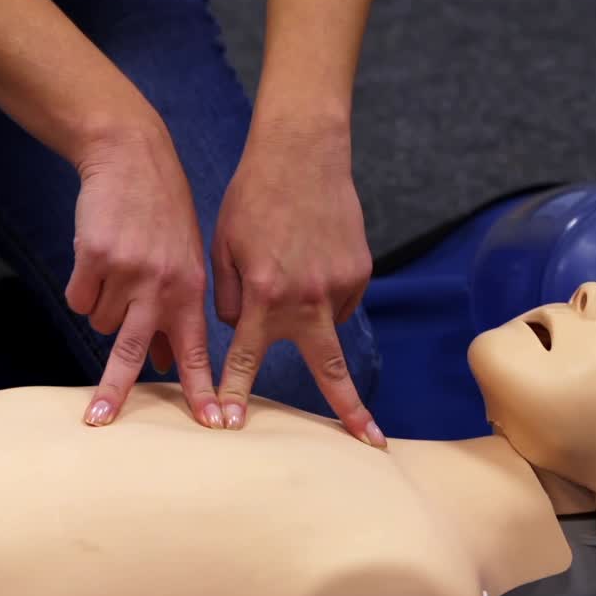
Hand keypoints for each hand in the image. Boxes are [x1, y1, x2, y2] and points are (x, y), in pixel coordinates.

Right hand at [66, 124, 221, 429]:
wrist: (132, 156)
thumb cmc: (162, 216)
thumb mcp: (184, 262)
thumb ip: (178, 313)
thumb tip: (166, 364)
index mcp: (191, 291)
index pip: (198, 351)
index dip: (202, 390)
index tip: (211, 425)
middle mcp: (161, 285)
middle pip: (134, 351)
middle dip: (115, 389)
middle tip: (100, 419)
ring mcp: (127, 271)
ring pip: (101, 323)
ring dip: (104, 307)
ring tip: (117, 270)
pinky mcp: (93, 257)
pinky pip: (78, 299)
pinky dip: (82, 287)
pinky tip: (97, 258)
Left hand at [211, 120, 384, 446]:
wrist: (302, 152)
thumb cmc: (253, 198)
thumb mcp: (224, 248)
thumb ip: (232, 299)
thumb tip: (245, 331)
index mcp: (265, 295)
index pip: (247, 359)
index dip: (234, 394)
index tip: (230, 427)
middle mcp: (306, 298)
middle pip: (331, 370)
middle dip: (350, 411)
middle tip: (371, 443)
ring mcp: (340, 285)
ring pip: (324, 324)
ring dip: (310, 315)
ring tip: (296, 268)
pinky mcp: (360, 270)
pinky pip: (338, 299)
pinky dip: (323, 291)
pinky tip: (312, 259)